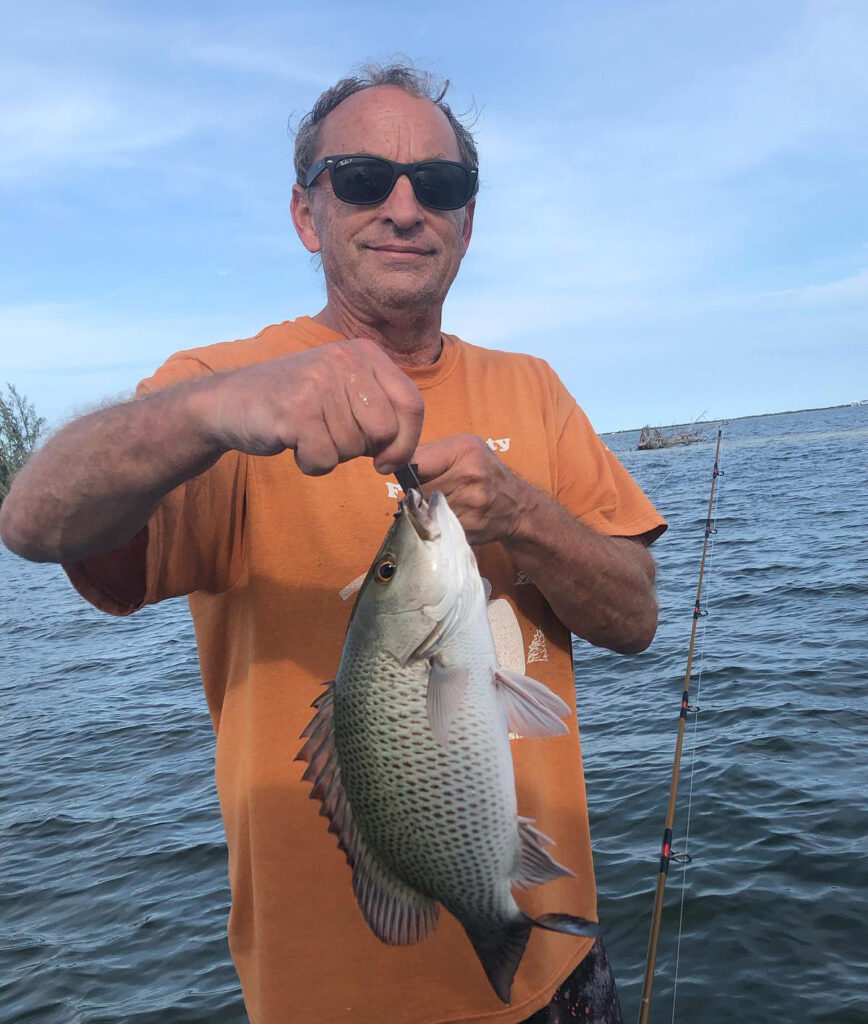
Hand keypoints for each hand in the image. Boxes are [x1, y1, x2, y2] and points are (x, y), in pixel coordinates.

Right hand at [201, 338, 423, 474]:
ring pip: (353, 447)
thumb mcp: (345, 390)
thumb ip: (380, 410)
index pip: (411, 404)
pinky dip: (311, 463)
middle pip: (385, 431)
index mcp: (364, 352)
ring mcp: (319, 382)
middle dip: (364, 450)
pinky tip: (295, 443)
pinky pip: (325, 459)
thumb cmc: (297, 403)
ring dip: (331, 454)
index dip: (406, 442)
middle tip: (334, 439)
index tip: (387, 459)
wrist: (230, 401)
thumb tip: (406, 454)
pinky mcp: (296, 410)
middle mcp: (344, 360)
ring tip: (307, 433)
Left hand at [413, 435, 535, 544]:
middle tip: (424, 494)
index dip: (408, 472)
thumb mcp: (466, 449)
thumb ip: (434, 453)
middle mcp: (468, 477)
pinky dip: (434, 525)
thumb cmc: (486, 473)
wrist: (517, 507)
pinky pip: (436, 527)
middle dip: (415, 493)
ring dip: (422, 511)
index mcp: (465, 451)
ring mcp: (468, 506)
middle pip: (418, 489)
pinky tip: (443, 519)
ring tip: (434, 506)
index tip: (410, 477)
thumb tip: (398, 463)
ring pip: (424, 510)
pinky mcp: (466, 528)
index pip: (415, 462)